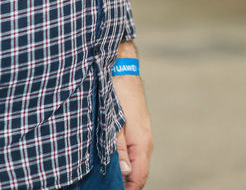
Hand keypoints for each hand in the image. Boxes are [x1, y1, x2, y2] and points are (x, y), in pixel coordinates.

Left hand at [112, 72, 152, 189]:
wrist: (120, 69)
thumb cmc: (116, 92)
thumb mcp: (113, 122)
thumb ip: (118, 149)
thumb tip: (124, 173)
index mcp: (142, 143)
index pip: (139, 178)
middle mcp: (144, 142)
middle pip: (137, 173)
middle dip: (122, 184)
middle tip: (101, 186)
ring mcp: (140, 136)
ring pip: (133, 163)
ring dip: (121, 173)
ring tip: (100, 179)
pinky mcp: (134, 130)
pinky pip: (130, 153)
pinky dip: (120, 161)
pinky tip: (105, 162)